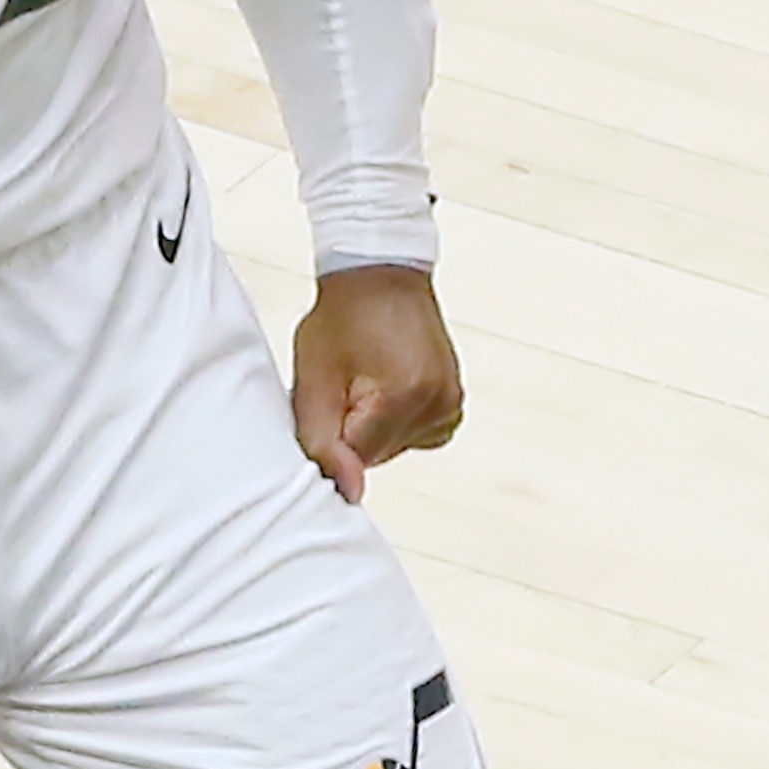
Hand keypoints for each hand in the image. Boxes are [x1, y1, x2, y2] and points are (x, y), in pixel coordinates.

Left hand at [291, 264, 464, 502]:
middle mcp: (438, 405)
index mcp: (404, 397)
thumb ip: (323, 440)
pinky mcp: (453, 405)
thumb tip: (348, 493)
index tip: (329, 396)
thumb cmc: (343, 317)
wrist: (380, 275)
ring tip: (365, 377)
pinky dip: (393, 422)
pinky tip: (385, 386)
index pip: (355, 458)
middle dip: (352, 429)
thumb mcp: (315, 376)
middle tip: (345, 382)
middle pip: (376, 456)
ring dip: (372, 426)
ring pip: (393, 449)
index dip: (331, 432)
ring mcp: (450, 406)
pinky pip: (414, 437)